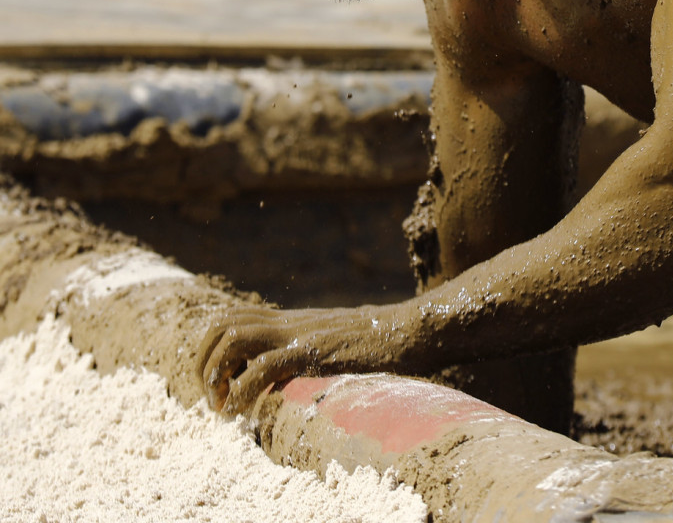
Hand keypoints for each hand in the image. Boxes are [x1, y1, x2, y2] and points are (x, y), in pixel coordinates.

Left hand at [197, 303, 417, 414]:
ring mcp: (299, 333)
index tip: (218, 385)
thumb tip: (304, 371)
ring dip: (215, 374)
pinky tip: (241, 412)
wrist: (412, 330)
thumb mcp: (338, 342)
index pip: (233, 317)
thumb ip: (315, 348)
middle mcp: (290, 322)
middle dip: (202, 362)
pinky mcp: (312, 351)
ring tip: (222, 406)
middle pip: (221, 323)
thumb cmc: (384, 342)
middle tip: (212, 398)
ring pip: (232, 338)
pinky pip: (261, 367)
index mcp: (293, 321)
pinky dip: (240, 392)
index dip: (211, 349)